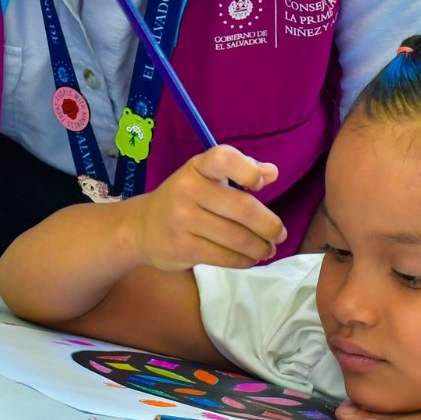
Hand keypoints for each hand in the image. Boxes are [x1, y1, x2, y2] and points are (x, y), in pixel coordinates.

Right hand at [126, 145, 282, 271]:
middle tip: (280, 234)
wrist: (141, 228)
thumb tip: (272, 172)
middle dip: (269, 225)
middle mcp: (188, 190)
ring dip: (260, 247)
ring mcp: (183, 221)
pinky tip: (250, 259)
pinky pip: (225, 257)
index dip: (248, 170)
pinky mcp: (183, 248)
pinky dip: (244, 261)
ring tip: (268, 249)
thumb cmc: (184, 198)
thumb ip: (240, 171)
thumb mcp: (206, 177)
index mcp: (197, 167)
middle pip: (242, 208)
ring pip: (237, 238)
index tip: (260, 184)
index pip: (223, 158)